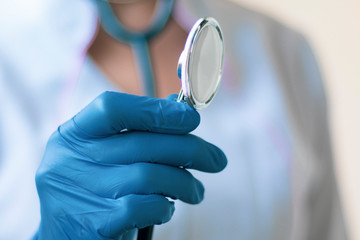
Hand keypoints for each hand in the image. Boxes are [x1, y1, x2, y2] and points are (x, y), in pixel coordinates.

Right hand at [35, 92, 226, 238]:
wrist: (62, 232)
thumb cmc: (94, 184)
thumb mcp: (103, 152)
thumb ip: (136, 131)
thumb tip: (181, 112)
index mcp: (74, 134)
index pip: (112, 108)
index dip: (156, 110)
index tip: (191, 118)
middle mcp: (71, 160)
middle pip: (142, 144)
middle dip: (190, 149)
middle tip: (216, 159)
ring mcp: (81, 193)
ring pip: (149, 175)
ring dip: (184, 182)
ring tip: (196, 191)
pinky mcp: (96, 224)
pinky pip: (145, 206)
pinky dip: (165, 206)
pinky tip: (167, 207)